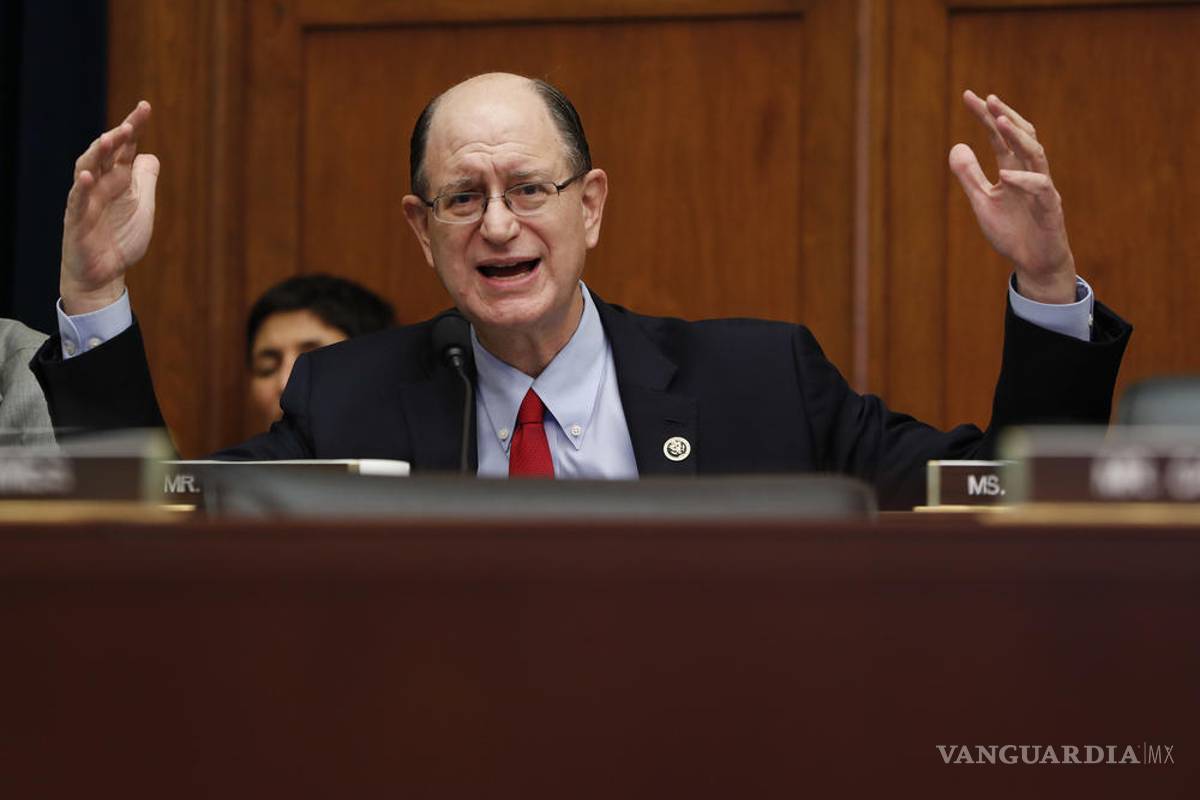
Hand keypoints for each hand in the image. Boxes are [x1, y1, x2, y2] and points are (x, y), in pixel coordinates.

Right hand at [61, 101, 158, 313]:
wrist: (104, 274)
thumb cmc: (120, 239)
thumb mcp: (143, 208)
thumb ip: (145, 181)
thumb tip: (150, 155)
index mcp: (117, 180)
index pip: (125, 148)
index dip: (134, 127)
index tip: (145, 107)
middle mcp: (100, 185)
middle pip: (106, 154)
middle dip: (116, 138)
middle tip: (130, 125)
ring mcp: (86, 201)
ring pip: (87, 171)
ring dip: (97, 155)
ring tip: (109, 140)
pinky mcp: (77, 222)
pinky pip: (77, 202)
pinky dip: (82, 189)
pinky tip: (87, 176)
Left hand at [949, 90, 1075, 303]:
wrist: (1033, 263)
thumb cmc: (1012, 231)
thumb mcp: (982, 202)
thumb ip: (970, 176)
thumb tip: (956, 145)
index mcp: (1013, 170)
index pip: (1000, 136)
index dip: (986, 116)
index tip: (968, 97)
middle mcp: (1029, 173)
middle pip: (1021, 136)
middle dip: (1005, 116)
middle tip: (987, 99)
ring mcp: (1042, 189)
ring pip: (1036, 154)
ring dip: (1018, 138)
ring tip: (999, 122)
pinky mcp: (1050, 208)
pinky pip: (1040, 188)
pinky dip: (1023, 180)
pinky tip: (1005, 175)